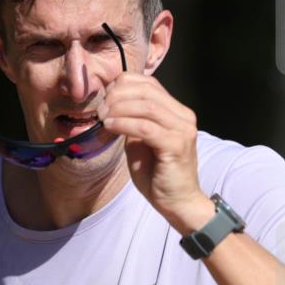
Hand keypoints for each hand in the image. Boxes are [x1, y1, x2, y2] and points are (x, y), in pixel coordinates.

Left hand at [98, 73, 213, 233]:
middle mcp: (184, 116)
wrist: (177, 201)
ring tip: (103, 119)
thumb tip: (110, 103)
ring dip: (118, 109)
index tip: (104, 99)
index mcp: (176, 111)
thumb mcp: (140, 140)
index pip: (149, 83)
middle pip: (147, 90)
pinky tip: (110, 127)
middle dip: (118, 96)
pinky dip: (124, 124)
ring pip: (146, 106)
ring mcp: (183, 130)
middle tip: (100, 110)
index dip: (123, 85)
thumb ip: (132, 119)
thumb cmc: (157, 173)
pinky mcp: (176, 145)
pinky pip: (145, 127)